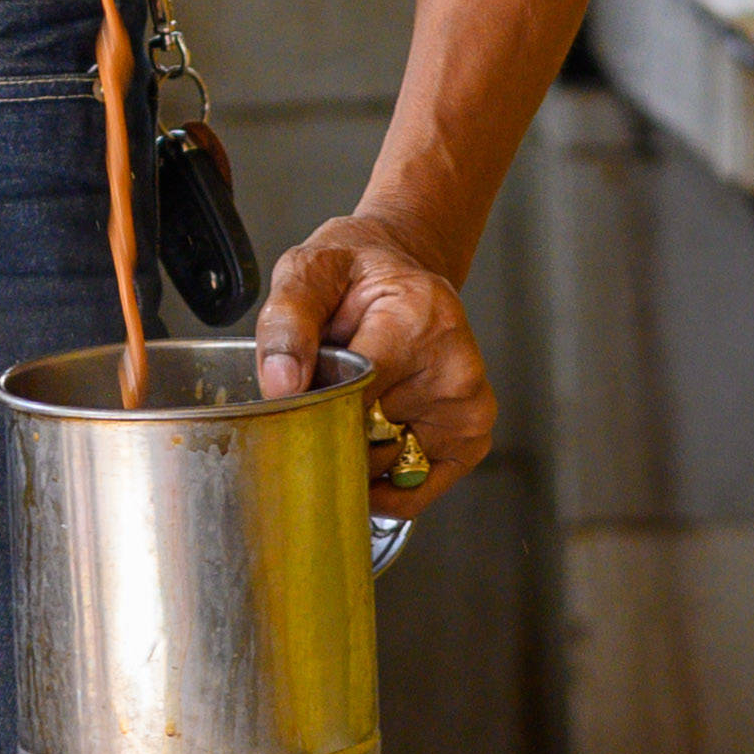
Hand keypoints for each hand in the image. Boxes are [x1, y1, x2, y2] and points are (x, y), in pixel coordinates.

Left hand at [257, 211, 488, 521]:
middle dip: (329, 434)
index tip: (289, 411)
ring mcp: (468, 406)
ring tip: (353, 403)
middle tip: (316, 402)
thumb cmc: (355, 273)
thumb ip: (287, 323)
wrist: (401, 268)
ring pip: (386, 468)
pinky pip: (416, 485)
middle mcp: (455, 366)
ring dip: (355, 453)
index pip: (355, 398)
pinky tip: (366, 446)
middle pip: (369, 439)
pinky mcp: (471, 434)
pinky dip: (382, 480)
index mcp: (418, 319)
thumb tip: (282, 386)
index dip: (311, 413)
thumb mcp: (309, 273)